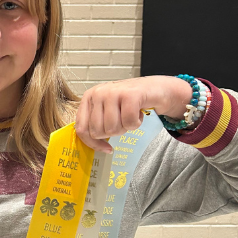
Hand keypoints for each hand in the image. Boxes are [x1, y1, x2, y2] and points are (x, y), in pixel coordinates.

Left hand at [74, 75, 192, 151]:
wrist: (155, 89)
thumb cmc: (130, 102)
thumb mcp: (108, 110)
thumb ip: (97, 123)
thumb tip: (93, 145)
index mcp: (89, 98)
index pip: (82, 129)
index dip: (93, 144)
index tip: (106, 148)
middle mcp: (97, 93)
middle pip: (98, 131)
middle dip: (113, 133)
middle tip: (123, 122)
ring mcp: (113, 92)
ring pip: (112, 128)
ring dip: (126, 127)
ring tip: (130, 116)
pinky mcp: (130, 94)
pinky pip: (128, 122)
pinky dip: (136, 123)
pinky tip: (139, 113)